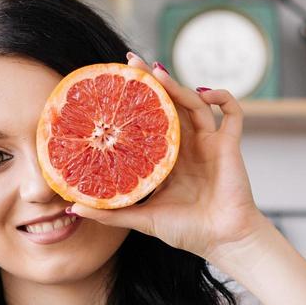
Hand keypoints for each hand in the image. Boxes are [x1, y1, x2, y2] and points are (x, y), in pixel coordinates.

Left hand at [66, 52, 273, 262]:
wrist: (224, 242)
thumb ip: (111, 213)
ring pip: (194, 103)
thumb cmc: (188, 232)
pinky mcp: (229, 145)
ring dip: (178, 85)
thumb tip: (72, 208)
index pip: (150, 123)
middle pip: (170, 105)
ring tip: (157, 73)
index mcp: (168, 161)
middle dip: (153, 82)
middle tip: (131, 62)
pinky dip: (223, 96)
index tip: (114, 85)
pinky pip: (232, 112)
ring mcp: (209, 144)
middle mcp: (187, 147)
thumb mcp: (143, 220)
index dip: (135, 103)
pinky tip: (205, 90)